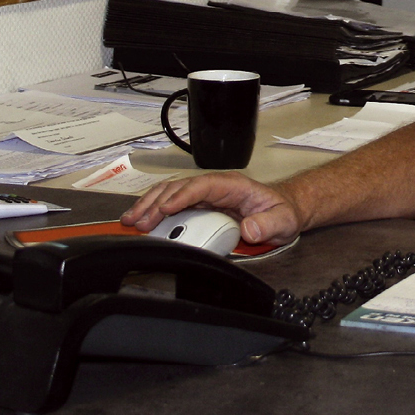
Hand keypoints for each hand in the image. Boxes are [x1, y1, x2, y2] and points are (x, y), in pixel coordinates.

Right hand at [122, 172, 303, 245]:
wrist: (284, 210)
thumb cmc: (282, 211)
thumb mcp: (283, 220)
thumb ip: (268, 224)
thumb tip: (249, 229)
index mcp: (233, 185)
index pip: (202, 186)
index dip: (182, 196)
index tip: (165, 209)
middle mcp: (215, 187)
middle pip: (179, 188)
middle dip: (156, 203)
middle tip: (138, 221)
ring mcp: (206, 196)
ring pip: (170, 194)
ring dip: (149, 205)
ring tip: (130, 221)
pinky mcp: (200, 206)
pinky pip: (173, 205)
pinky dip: (154, 211)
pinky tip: (141, 221)